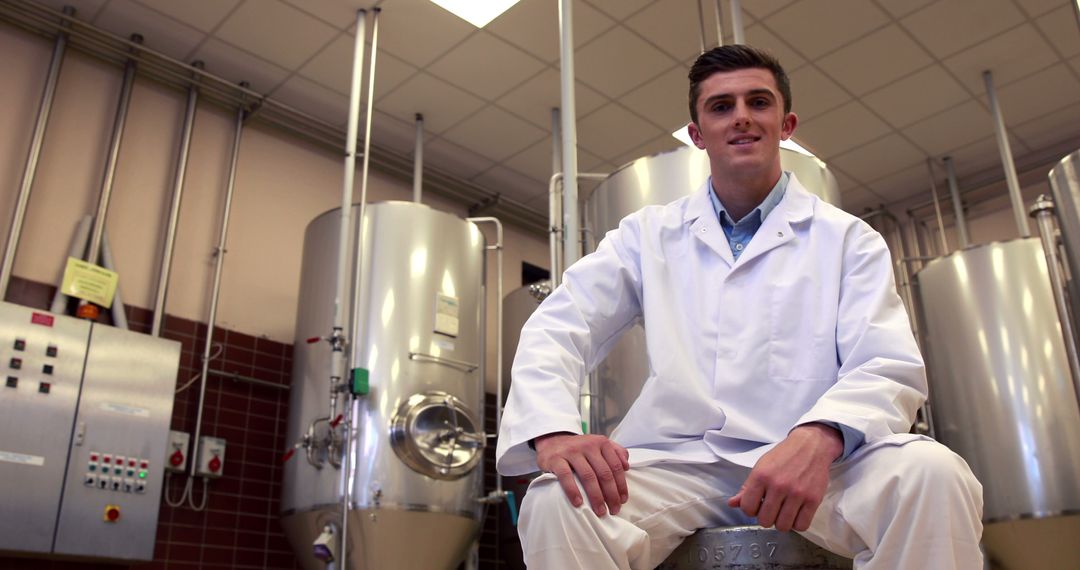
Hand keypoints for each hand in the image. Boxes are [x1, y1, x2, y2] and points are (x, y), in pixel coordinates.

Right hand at [534, 432, 630, 516]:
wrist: (552, 441)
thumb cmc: (579, 448)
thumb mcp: (598, 445)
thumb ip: (615, 451)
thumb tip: (627, 465)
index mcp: (601, 443)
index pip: (616, 466)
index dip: (621, 485)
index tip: (622, 500)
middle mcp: (588, 445)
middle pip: (604, 473)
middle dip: (611, 495)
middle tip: (613, 510)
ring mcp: (571, 451)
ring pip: (588, 476)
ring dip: (596, 497)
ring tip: (600, 511)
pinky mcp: (556, 459)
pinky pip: (566, 476)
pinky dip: (573, 491)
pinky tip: (578, 503)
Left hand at [727, 423, 842, 531]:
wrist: (811, 445)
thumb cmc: (785, 455)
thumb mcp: (761, 467)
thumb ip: (747, 487)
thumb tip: (732, 503)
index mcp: (761, 476)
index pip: (748, 508)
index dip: (751, 510)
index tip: (757, 506)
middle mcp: (778, 486)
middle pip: (765, 520)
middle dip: (766, 518)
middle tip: (771, 509)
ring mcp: (797, 493)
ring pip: (783, 526)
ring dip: (781, 522)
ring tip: (784, 512)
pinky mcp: (813, 499)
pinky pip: (802, 526)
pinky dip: (797, 524)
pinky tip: (796, 514)